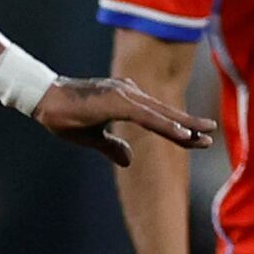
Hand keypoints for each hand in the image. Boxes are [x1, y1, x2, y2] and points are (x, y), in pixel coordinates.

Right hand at [31, 77, 216, 166]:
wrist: (42, 99)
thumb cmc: (63, 115)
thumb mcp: (91, 137)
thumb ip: (112, 147)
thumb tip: (129, 160)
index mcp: (124, 100)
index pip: (157, 117)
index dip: (177, 129)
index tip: (196, 139)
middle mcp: (129, 93)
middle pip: (165, 113)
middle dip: (189, 126)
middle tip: (211, 135)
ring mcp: (124, 95)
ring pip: (161, 114)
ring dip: (184, 126)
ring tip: (204, 135)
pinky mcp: (118, 102)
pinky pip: (149, 117)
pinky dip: (167, 126)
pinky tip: (183, 135)